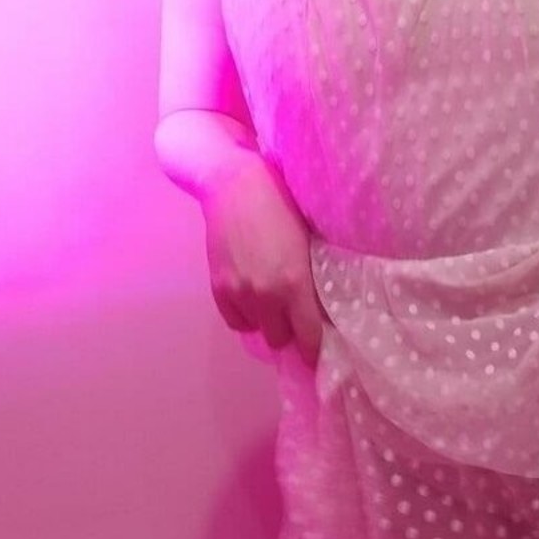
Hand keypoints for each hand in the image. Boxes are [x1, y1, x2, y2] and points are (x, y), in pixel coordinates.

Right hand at [201, 151, 326, 369]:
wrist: (236, 185)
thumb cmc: (283, 207)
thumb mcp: (308, 244)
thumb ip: (310, 281)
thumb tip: (319, 312)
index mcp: (294, 283)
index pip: (308, 337)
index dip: (314, 349)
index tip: (320, 353)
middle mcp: (265, 294)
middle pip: (280, 339)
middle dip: (289, 331)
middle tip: (295, 316)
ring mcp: (238, 292)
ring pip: (257, 331)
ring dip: (266, 321)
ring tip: (272, 301)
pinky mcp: (218, 288)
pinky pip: (235, 321)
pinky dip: (245, 315)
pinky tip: (252, 297)